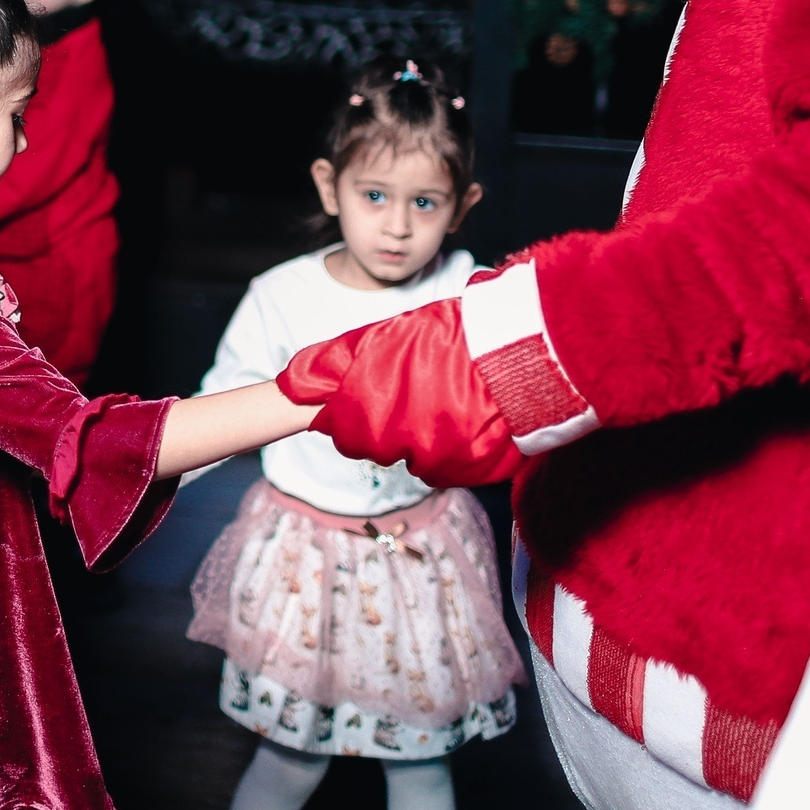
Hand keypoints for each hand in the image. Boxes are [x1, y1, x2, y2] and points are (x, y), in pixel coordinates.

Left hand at [277, 297, 525, 486]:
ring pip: (416, 458)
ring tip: (447, 397)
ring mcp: (437, 463)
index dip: (356, 413)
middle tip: (418, 389)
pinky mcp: (469, 473)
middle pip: (379, 447)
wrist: (519, 351)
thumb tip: (291, 386)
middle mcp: (399, 446)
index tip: (377, 394)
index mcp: (370, 416)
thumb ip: (332, 364)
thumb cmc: (447, 337)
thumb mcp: (381, 338)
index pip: (345, 435)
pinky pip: (449, 467)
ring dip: (425, 435)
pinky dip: (455, 448)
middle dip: (391, 422)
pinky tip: (467, 416)